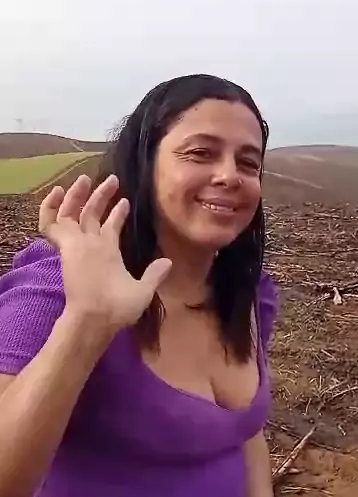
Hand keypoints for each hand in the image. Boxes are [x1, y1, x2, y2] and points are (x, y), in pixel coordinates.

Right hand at [39, 174, 170, 332]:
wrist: (98, 318)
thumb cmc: (118, 310)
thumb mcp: (143, 290)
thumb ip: (154, 274)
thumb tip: (168, 262)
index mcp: (108, 254)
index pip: (110, 228)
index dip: (117, 213)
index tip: (126, 201)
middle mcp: (91, 246)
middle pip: (91, 214)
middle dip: (100, 196)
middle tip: (112, 179)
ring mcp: (77, 244)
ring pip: (72, 213)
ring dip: (76, 195)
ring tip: (86, 178)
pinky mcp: (66, 245)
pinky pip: (51, 222)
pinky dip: (50, 207)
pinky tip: (58, 193)